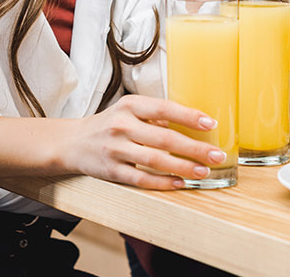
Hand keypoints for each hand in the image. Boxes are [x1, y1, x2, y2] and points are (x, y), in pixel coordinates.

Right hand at [62, 95, 227, 189]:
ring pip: (156, 160)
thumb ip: (155, 115)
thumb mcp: (128, 110)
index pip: (164, 108)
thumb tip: (191, 123)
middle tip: (217, 155)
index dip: (189, 116)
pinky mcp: (112, 171)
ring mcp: (115, 149)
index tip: (210, 123)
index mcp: (129, 106)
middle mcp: (122, 125)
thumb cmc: (109, 125)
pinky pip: (141, 178)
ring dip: (183, 167)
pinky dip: (163, 182)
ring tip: (203, 171)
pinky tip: (179, 183)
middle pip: (165, 138)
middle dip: (195, 148)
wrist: (73, 142)